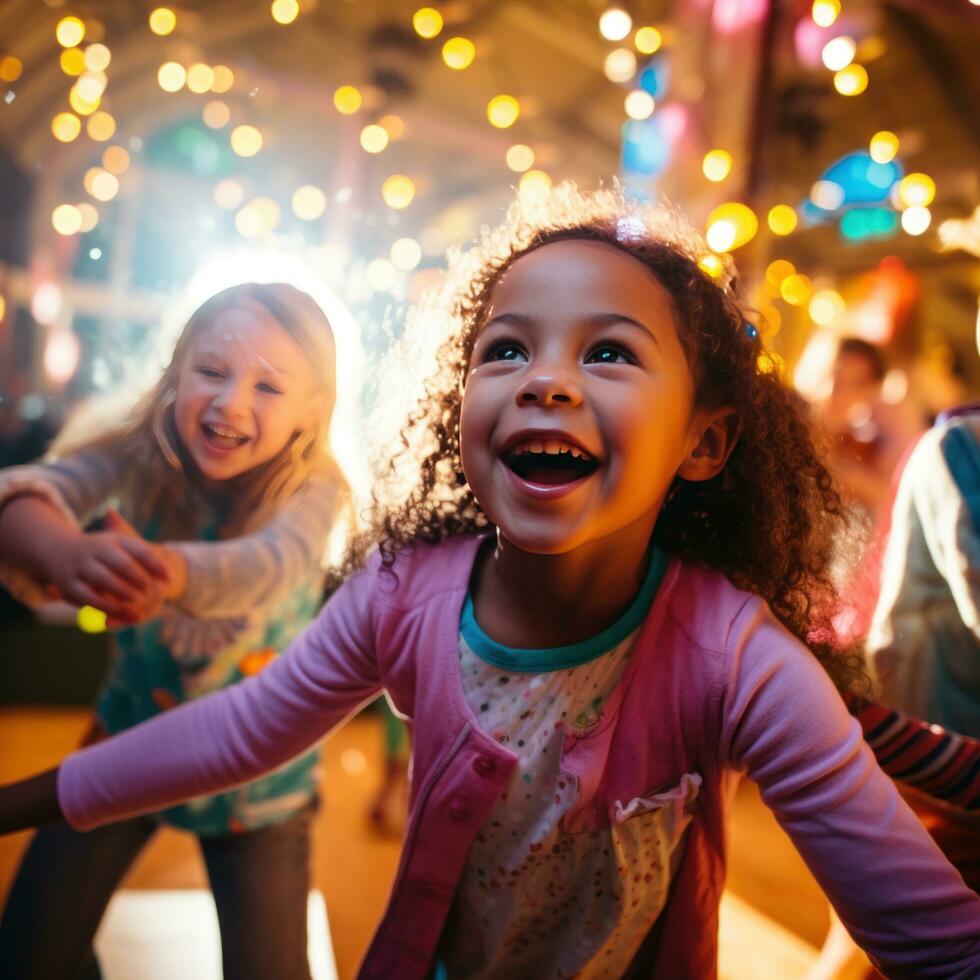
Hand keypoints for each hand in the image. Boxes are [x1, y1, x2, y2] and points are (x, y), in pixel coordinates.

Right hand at [48, 510, 170, 623]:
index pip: (139, 549)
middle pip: (122, 563)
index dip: (156, 564)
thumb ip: (145, 558)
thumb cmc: (102, 552)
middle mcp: (95, 549)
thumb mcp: (121, 546)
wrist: (57, 551)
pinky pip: (88, 597)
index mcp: (113, 539)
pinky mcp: (69, 585)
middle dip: (139, 578)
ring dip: (123, 592)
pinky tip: (119, 612)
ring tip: (137, 602)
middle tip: (152, 592)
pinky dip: (105, 606)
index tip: (169, 579)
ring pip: (104, 579)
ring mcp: (80, 566)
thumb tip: (170, 577)